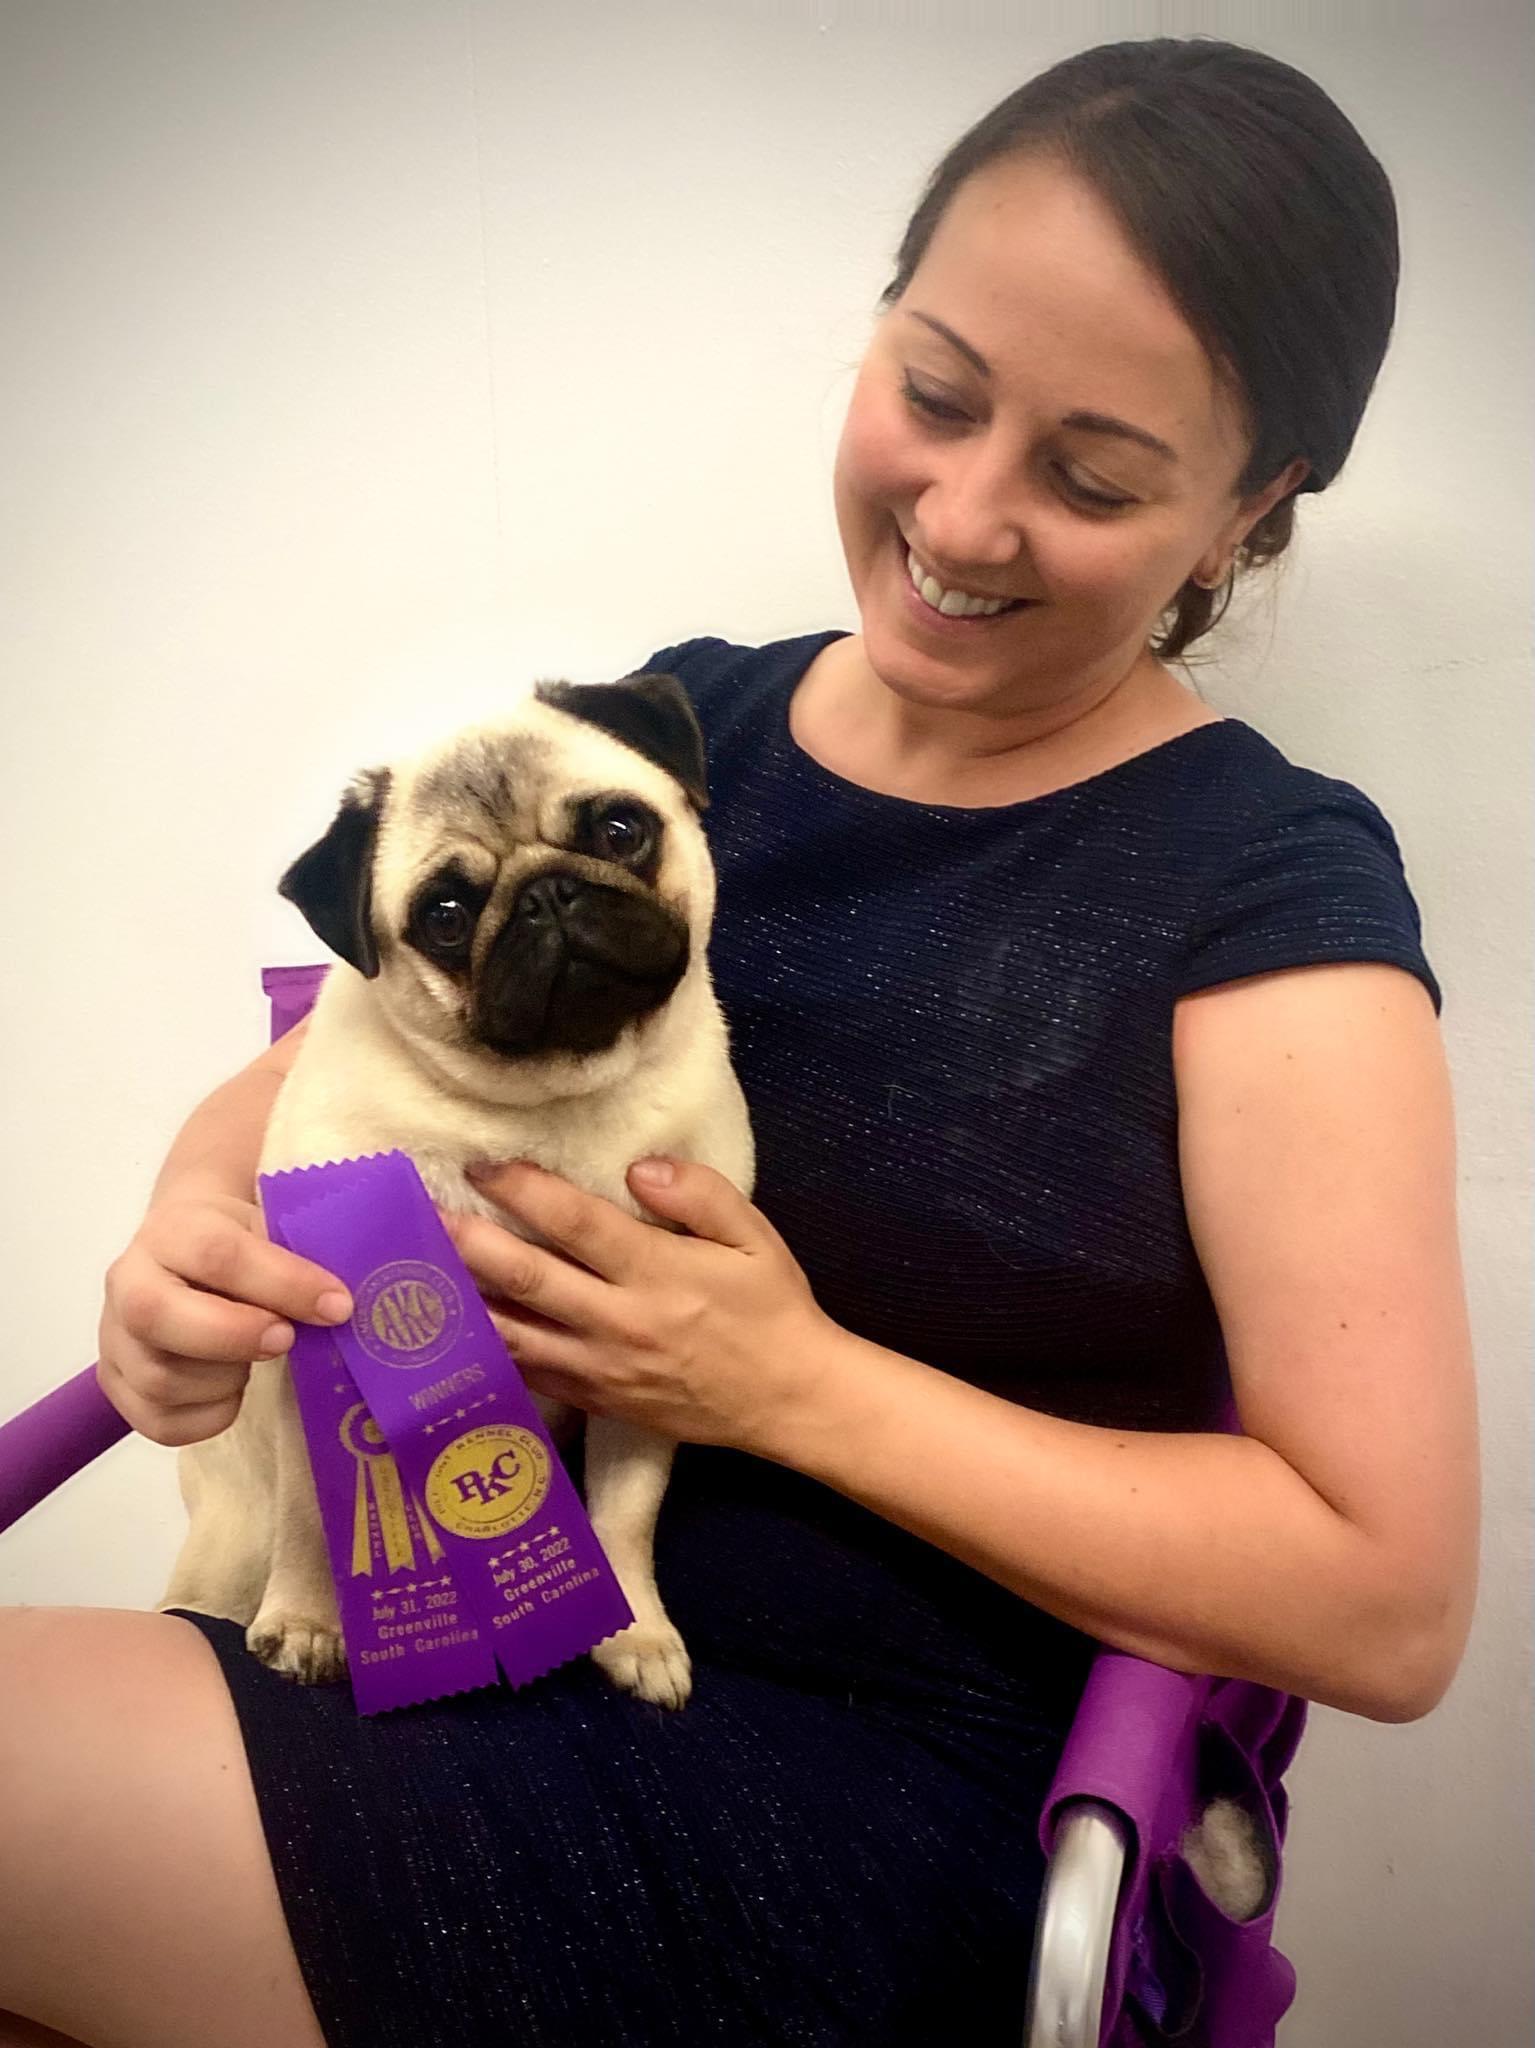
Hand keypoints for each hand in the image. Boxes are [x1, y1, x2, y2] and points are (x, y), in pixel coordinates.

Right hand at [99, 1189, 352, 1445]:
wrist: (189, 1248)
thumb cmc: (241, 1240)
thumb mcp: (271, 1229)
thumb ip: (300, 1260)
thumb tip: (341, 1307)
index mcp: (171, 1230)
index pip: (217, 1255)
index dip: (282, 1284)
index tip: (337, 1306)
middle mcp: (127, 1282)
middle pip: (159, 1317)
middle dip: (236, 1336)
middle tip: (287, 1338)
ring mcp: (114, 1338)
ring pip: (162, 1379)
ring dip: (227, 1378)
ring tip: (256, 1355)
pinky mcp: (117, 1386)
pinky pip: (162, 1423)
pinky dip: (211, 1415)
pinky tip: (234, 1386)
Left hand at [443, 1159, 832, 1455]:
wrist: (790, 1398)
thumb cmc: (772, 1309)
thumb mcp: (755, 1238)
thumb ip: (699, 1194)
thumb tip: (638, 1169)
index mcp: (659, 1272)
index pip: (577, 1223)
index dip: (524, 1191)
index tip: (482, 1165)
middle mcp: (620, 1322)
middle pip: (527, 1279)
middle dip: (467, 1243)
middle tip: (418, 1215)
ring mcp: (601, 1368)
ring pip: (513, 1334)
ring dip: (459, 1303)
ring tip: (412, 1276)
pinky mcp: (596, 1401)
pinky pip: (529, 1375)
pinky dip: (486, 1353)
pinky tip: (449, 1334)